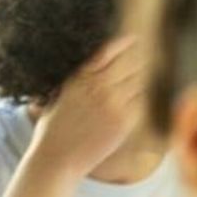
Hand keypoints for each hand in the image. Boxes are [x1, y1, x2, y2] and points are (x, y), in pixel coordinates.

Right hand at [29, 37, 146, 178]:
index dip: (122, 44)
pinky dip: (140, 99)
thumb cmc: (53, 129)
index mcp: (80, 77)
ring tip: (143, 75)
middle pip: (128, 65)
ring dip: (139, 79)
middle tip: (144, 55)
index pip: (106, 53)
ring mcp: (114, 104)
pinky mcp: (125, 122)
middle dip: (136, 60)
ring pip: (137, 84)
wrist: (58, 158)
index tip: (132, 39)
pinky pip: (140, 104)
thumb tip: (89, 71)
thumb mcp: (57, 96)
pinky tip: (138, 97)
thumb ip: (76, 82)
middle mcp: (99, 87)